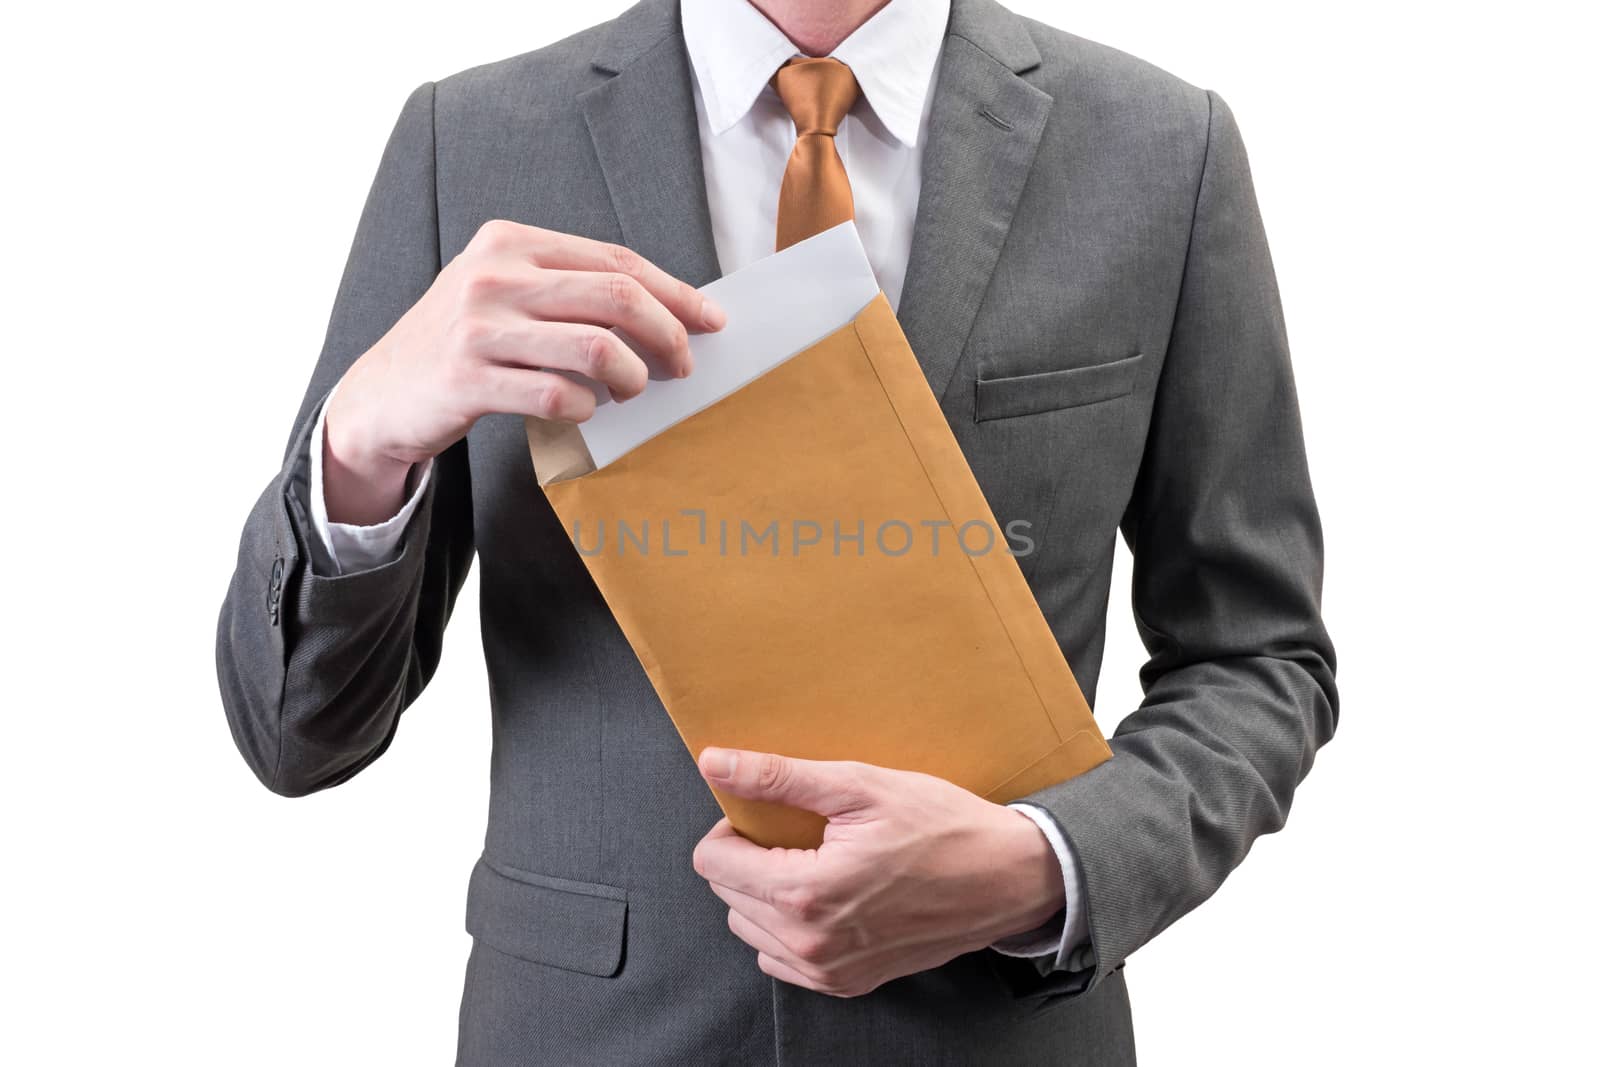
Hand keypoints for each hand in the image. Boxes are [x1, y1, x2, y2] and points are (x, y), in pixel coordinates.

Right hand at [322, 219, 725, 523]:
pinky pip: (558, 395)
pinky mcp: (468, 378)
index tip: (712, 321)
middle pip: (618, 296)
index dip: (674, 292)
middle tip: (682, 367)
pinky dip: (586, 408)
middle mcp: (494, 275)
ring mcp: (478, 326)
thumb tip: (667, 312)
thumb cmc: (462, 346)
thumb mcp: (505, 295)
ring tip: (631, 392)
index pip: (616, 260)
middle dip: (668, 335)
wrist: (381, 396)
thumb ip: (569, 291)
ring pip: (597, 347)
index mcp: (510, 241)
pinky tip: (584, 410)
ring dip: (632, 377)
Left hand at [691, 748, 1065, 997]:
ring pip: (749, 928)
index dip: (732, 827)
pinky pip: (781, 960)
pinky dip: (789, 928)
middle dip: (751, 858)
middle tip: (802, 834)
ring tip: (817, 863)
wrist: (1007, 878)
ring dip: (766, 894)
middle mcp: (810, 944)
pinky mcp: (847, 984)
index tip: (769, 815)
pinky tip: (828, 898)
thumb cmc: (942, 826)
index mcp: (805, 892)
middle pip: (727, 894)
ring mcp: (828, 972)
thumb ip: (778, 777)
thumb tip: (715, 763)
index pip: (712, 862)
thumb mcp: (859, 786)